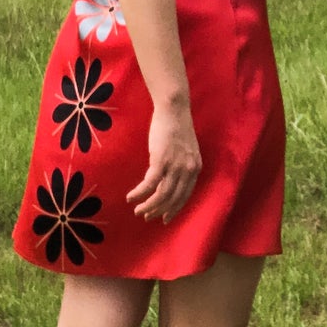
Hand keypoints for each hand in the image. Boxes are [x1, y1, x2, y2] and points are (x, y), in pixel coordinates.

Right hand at [127, 105, 201, 222]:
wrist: (174, 109)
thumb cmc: (176, 126)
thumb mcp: (185, 150)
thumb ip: (180, 166)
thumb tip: (167, 179)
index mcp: (195, 168)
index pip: (185, 196)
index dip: (174, 208)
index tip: (164, 217)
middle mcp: (187, 170)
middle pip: (173, 199)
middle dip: (159, 211)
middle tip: (147, 216)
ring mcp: (175, 166)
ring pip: (161, 195)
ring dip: (148, 206)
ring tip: (138, 211)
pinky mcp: (161, 160)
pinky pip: (149, 184)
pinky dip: (140, 193)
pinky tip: (131, 197)